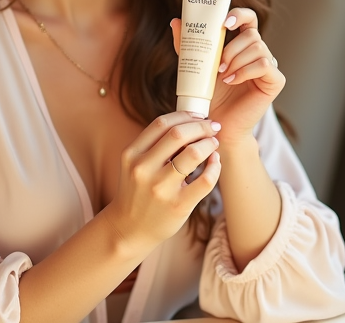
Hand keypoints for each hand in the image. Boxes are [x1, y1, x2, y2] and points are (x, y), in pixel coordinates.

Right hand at [101, 112, 220, 252]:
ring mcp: (161, 188)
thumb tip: (190, 124)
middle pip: (178, 134)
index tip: (199, 116)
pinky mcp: (178, 206)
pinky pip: (205, 180)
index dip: (185, 115)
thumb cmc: (137, 192)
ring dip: (209, 144)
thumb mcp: (135, 164)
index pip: (162, 123)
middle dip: (201, 126)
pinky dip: (215, 166)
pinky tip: (215, 162)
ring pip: (194, 154)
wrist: (129, 229)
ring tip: (214, 144)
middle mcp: (144, 169)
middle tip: (212, 127)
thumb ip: (154, 145)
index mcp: (132, 154)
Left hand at [170, 8, 284, 146]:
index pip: (248, 18)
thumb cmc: (210, 95)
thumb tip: (176, 21)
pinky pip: (264, 65)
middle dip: (231, 48)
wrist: (218, 123)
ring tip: (223, 76)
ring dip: (236, 61)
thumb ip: (188, 44)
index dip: (239, 15)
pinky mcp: (275, 81)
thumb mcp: (197, 65)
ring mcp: (269, 66)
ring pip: (258, 48)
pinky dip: (245, 71)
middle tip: (217, 66)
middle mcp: (259, 52)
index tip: (224, 23)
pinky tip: (232, 81)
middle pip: (252, 34)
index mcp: (243, 44)